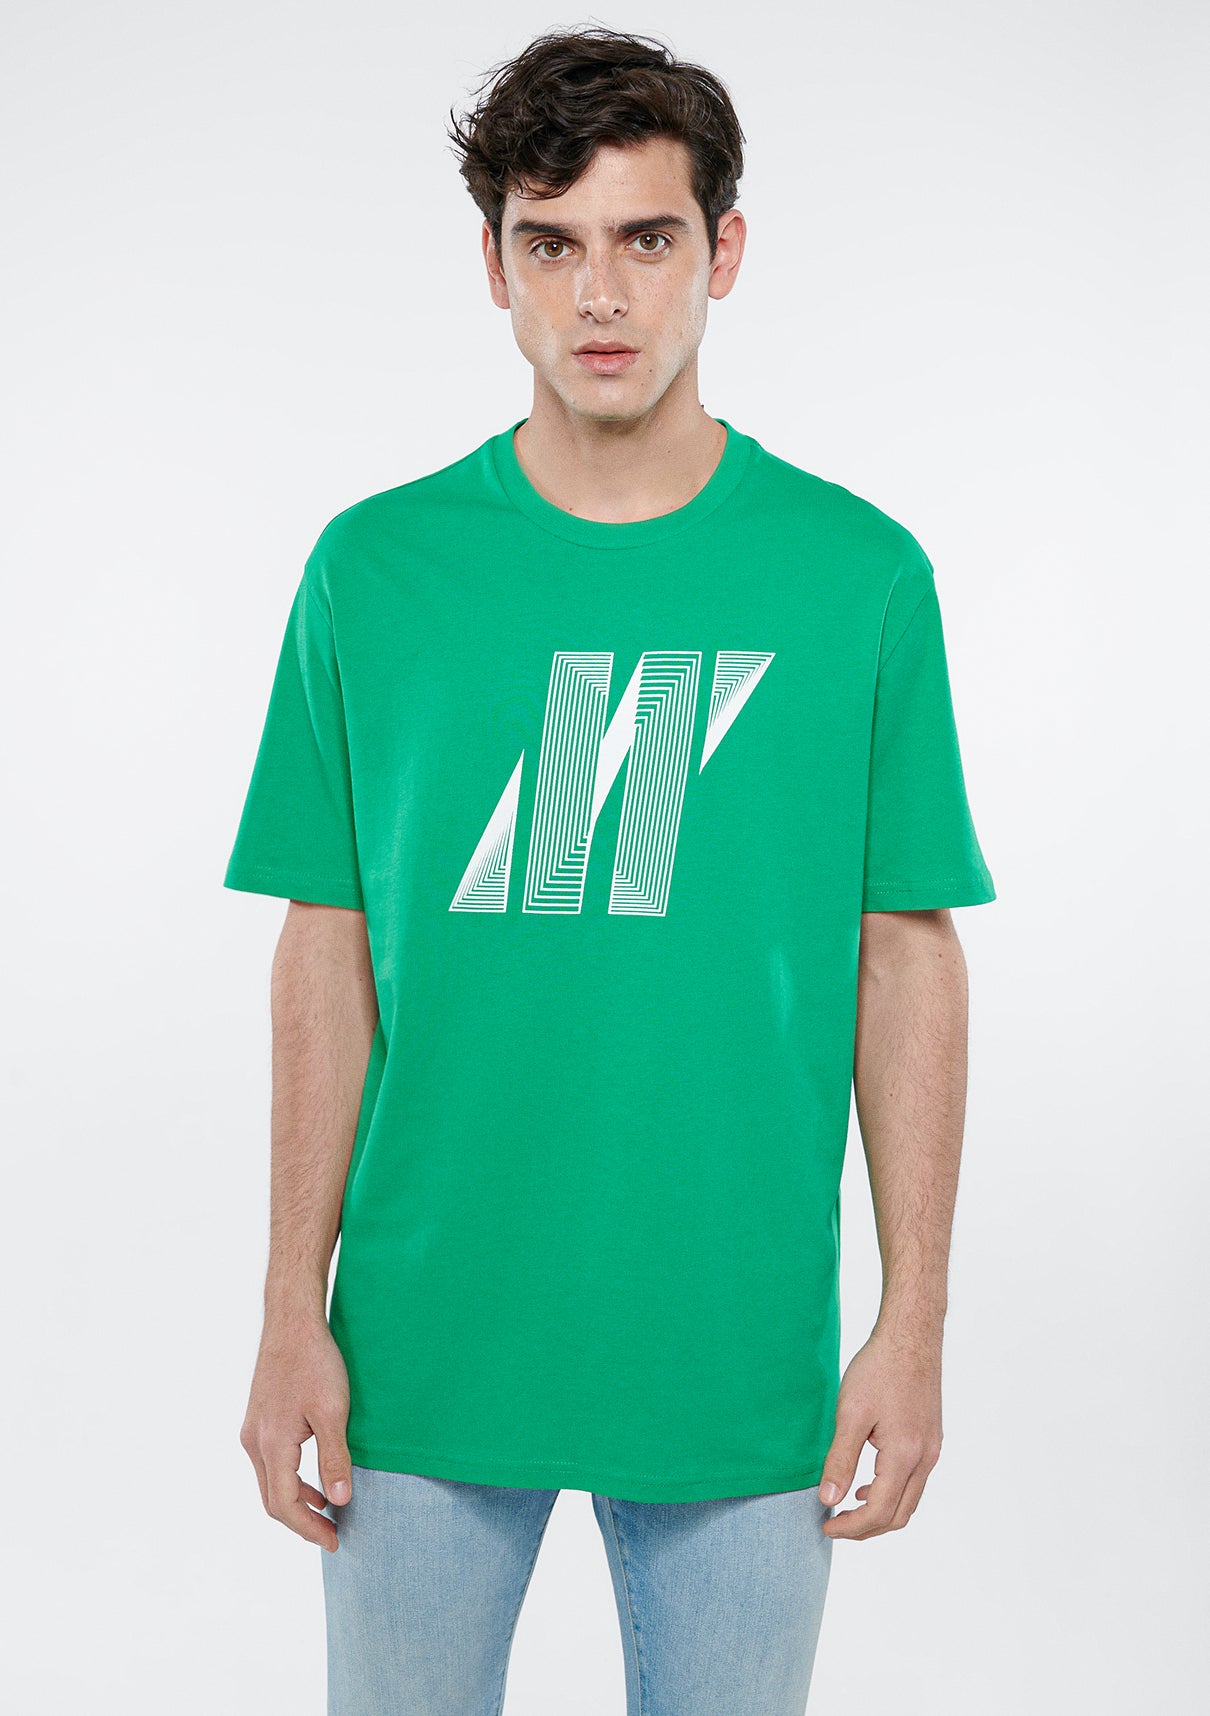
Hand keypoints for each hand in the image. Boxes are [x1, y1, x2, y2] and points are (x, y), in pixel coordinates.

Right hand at [239, 1316, 353, 1552]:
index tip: (334, 1541)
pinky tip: (313, 1481)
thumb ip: (334, 1458)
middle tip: (332, 1534)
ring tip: (326, 1512)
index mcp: (272, 1444)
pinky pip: (270, 1464)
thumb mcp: (333, 1411)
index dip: (309, 1529)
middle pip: (272, 1500)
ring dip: (295, 1502)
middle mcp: (254, 1442)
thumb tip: (339, 1500)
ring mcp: (253, 1430)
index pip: (284, 1505)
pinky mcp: (259, 1419)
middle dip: (301, 1522)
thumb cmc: (315, 1361)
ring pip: (269, 1482)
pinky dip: (290, 1481)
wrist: (292, 1321)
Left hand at [818, 1322, 942, 1539]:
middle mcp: (925, 1458)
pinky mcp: (931, 1438)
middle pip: (899, 1515)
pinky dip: (891, 1492)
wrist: (911, 1335)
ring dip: (880, 1512)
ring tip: (847, 1507)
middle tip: (835, 1524)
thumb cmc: (879, 1369)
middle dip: (866, 1528)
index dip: (851, 1526)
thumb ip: (840, 1460)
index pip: (879, 1511)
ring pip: (909, 1501)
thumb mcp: (851, 1413)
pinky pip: (914, 1481)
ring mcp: (932, 1449)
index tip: (825, 1526)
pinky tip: (868, 1482)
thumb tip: (828, 1500)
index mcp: (905, 1455)